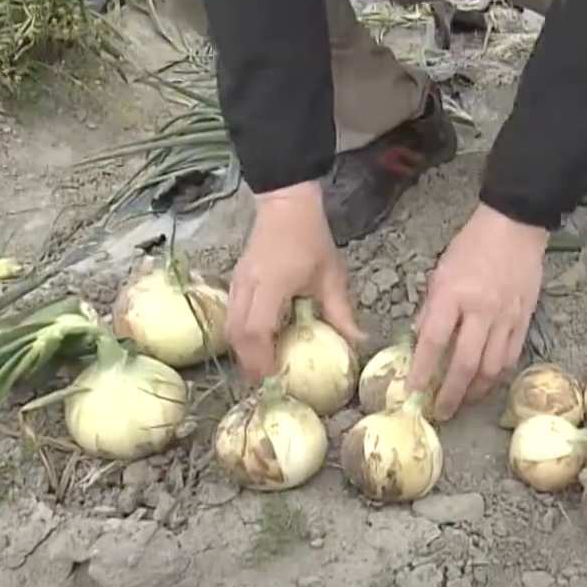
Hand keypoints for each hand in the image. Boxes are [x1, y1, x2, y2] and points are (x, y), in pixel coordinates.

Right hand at [226, 182, 363, 379]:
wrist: (285, 204)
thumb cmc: (310, 239)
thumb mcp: (332, 276)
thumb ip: (341, 313)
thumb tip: (358, 344)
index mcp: (272, 285)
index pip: (256, 331)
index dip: (261, 359)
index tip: (274, 379)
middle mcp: (247, 286)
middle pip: (235, 335)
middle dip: (247, 362)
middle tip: (265, 382)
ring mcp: (236, 282)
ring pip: (228, 327)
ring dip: (241, 351)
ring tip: (260, 368)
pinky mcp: (235, 281)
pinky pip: (230, 315)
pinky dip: (239, 335)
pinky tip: (256, 344)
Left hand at [409, 204, 547, 420]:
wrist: (515, 226)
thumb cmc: (472, 245)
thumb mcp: (440, 272)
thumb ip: (431, 308)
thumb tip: (420, 340)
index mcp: (453, 295)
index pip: (433, 342)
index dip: (421, 371)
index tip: (411, 392)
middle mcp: (480, 310)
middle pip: (464, 364)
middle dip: (450, 394)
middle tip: (439, 412)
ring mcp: (505, 317)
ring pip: (491, 367)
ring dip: (475, 391)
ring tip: (462, 402)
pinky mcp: (524, 319)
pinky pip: (511, 356)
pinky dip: (497, 375)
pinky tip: (486, 383)